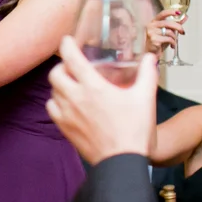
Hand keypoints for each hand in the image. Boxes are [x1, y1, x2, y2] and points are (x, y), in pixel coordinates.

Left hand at [45, 37, 158, 163]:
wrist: (121, 161)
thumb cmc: (134, 130)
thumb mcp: (145, 98)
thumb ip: (146, 74)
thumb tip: (149, 57)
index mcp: (93, 87)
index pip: (71, 58)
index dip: (67, 45)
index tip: (67, 40)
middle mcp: (75, 98)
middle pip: (55, 73)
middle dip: (62, 66)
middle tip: (72, 65)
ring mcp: (66, 114)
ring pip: (52, 91)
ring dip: (59, 84)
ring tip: (72, 84)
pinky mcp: (63, 128)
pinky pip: (52, 108)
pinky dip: (56, 101)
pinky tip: (68, 103)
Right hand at [145, 8, 184, 55]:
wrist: (152, 52)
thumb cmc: (158, 41)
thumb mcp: (168, 31)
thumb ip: (175, 23)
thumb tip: (185, 17)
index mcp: (154, 22)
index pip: (163, 14)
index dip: (171, 12)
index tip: (179, 12)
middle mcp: (151, 25)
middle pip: (168, 23)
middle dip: (178, 27)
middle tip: (182, 32)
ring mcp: (151, 32)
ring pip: (169, 32)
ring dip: (175, 38)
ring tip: (174, 41)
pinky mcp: (154, 39)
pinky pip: (168, 39)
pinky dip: (173, 43)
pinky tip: (172, 45)